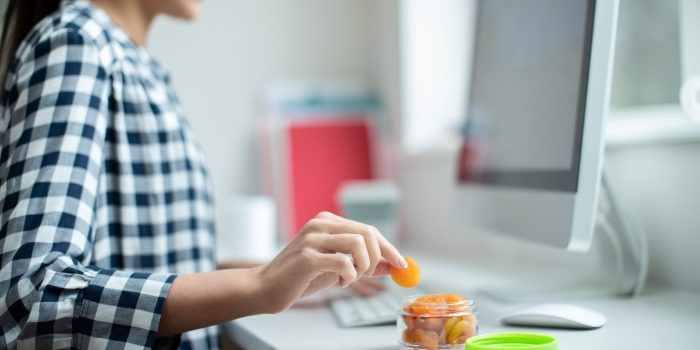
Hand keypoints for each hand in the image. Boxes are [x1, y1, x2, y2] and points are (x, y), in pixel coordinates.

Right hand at [252, 211, 405, 313]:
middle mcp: (320, 224)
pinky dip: (349, 276)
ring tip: (349, 278)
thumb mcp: (335, 268)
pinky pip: (344, 263)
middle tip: (375, 274)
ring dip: (362, 267)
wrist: (264, 288)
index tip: (401, 264)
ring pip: (358, 244)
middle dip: (379, 257)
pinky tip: (337, 283)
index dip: (388, 247)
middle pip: (366, 233)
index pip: (367, 229)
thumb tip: (391, 265)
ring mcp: (312, 238)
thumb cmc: (300, 278)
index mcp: (326, 221)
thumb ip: (360, 263)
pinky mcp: (307, 257)